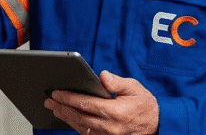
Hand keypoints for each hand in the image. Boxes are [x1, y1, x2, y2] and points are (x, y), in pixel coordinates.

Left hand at [44, 71, 158, 134]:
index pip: (86, 104)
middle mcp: (110, 127)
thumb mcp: (135, 87)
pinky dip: (75, 125)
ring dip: (65, 117)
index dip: (69, 98)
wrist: (157, 124)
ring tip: (54, 108)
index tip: (57, 93)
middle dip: (62, 107)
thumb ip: (117, 82)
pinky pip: (87, 134)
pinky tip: (68, 118)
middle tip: (49, 100)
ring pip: (80, 127)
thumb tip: (102, 76)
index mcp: (116, 112)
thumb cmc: (145, 105)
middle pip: (79, 117)